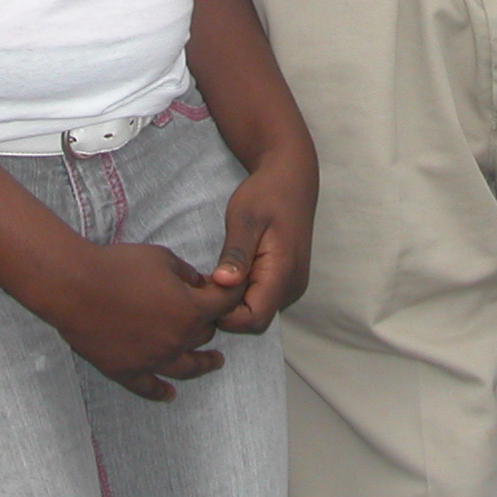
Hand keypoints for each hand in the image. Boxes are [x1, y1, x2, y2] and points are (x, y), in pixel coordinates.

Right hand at [39, 243, 239, 401]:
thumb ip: (187, 273)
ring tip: (214, 363)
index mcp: (190, 310)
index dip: (228, 296)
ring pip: (187, 367)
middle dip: (209, 322)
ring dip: (203, 364)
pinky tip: (169, 394)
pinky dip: (161, 392)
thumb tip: (199, 284)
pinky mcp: (127, 371)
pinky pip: (149, 387)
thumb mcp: (162, 257)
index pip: (224, 306)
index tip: (228, 292)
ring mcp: (153, 360)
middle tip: (206, 315)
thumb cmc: (120, 266)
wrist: (77, 286)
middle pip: (205, 335)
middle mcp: (177, 340)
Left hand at [209, 149, 315, 334]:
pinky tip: (228, 272)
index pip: (254, 319)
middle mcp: (292, 286)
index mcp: (283, 272)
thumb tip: (223, 284)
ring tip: (215, 273)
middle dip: (226, 309)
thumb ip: (236, 253)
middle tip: (204, 281)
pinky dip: (242, 293)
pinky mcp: (286, 280)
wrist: (292, 177)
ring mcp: (291, 285)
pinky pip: (261, 299)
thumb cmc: (267, 193)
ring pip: (257, 311)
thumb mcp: (245, 217)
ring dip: (234, 301)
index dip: (226, 314)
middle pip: (255, 319)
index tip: (205, 290)